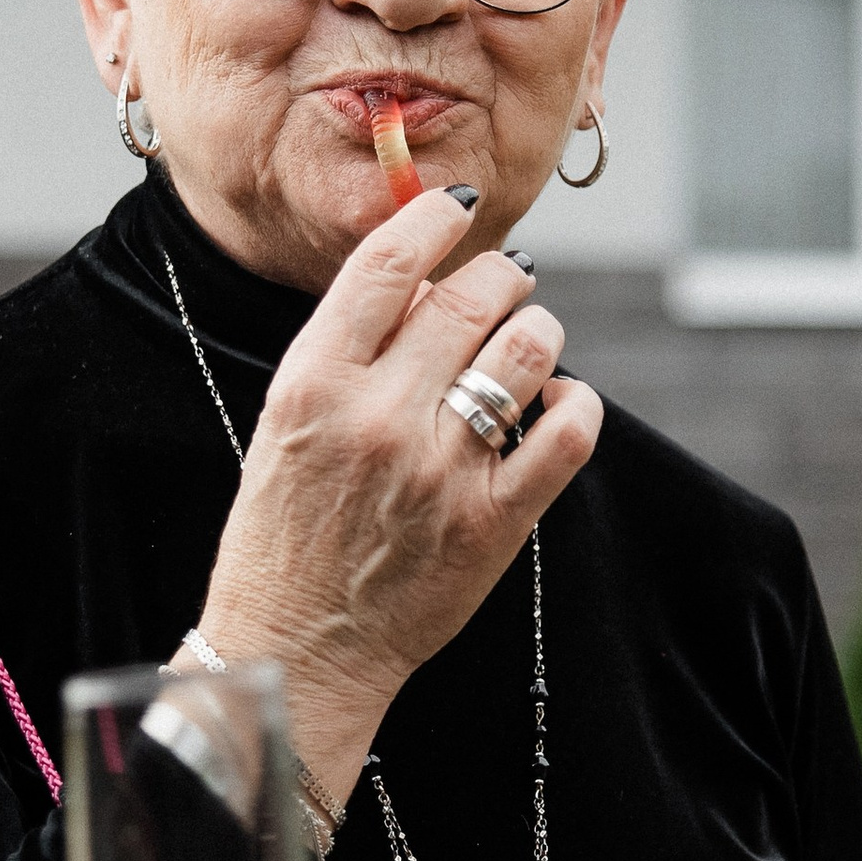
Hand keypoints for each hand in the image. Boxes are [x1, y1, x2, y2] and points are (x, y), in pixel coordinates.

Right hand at [186, 190, 600, 806]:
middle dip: (500, 278)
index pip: (385, 267)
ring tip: (529, 346)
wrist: (295, 648)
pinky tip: (558, 406)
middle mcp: (379, 418)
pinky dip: (577, 405)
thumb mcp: (287, 425)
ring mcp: (440, 471)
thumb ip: (349, 352)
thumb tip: (426, 281)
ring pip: (528, 351)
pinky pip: (568, 433)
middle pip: (471, 299)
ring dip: (539, 334)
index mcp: (314, 385)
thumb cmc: (284, 534)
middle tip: (504, 287)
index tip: (455, 212)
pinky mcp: (491, 523)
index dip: (431, 221)